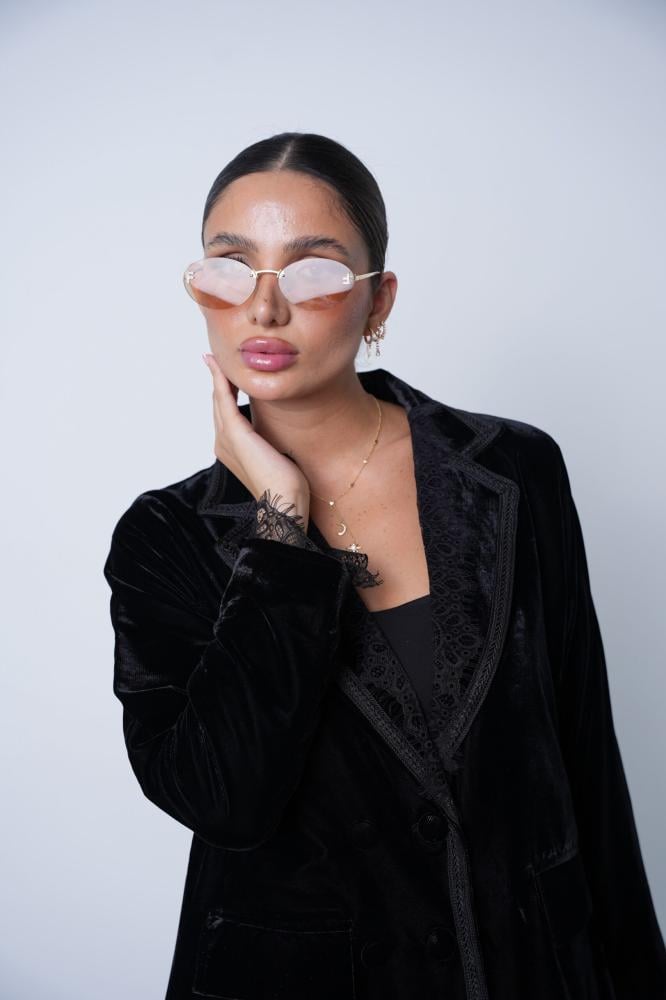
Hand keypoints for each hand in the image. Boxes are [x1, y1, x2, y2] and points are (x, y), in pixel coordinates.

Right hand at [202, 353, 310, 517]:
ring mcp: (226, 438)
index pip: (225, 414)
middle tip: (214, 359)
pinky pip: (224, 400)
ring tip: (215, 358)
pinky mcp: (235, 434)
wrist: (285, 501)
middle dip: (217, 381)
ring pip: (218, 399)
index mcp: (231, 449)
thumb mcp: (276, 454)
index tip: (224, 375)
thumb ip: (269, 439)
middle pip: (218, 404)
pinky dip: (221, 381)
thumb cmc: (286, 483)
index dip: (224, 392)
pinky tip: (221, 367)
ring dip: (217, 376)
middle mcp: (223, 443)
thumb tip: (276, 427)